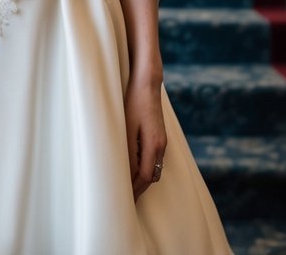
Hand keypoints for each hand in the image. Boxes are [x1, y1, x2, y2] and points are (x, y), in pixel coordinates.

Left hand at [124, 76, 166, 200]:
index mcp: (153, 145)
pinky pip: (154, 160)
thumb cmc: (134, 102)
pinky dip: (146, 169)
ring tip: (128, 188)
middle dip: (139, 189)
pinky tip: (135, 169)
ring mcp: (162, 141)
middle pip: (152, 177)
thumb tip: (126, 173)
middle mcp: (160, 146)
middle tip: (125, 200)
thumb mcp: (127, 127)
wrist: (148, 84)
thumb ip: (128, 151)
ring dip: (142, 180)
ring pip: (154, 169)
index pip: (145, 177)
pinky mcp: (159, 136)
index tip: (124, 200)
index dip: (134, 190)